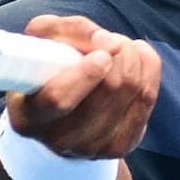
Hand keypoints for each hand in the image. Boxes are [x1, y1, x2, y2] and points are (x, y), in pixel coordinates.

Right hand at [6, 15, 160, 160]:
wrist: (56, 111)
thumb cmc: (46, 69)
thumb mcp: (43, 40)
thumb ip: (68, 31)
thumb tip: (108, 43)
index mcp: (30, 116)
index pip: (59, 99)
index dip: (86, 74)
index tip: (101, 54)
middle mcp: (59, 139)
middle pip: (109, 91)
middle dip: (120, 54)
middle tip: (112, 41)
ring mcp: (92, 148)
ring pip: (134, 93)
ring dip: (134, 58)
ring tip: (122, 47)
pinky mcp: (120, 147)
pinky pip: (147, 100)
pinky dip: (149, 70)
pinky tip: (138, 59)